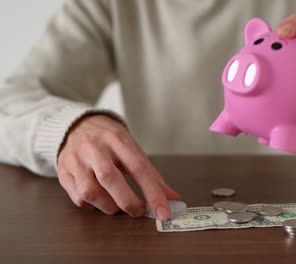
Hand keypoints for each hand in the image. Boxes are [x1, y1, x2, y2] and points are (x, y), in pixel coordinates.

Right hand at [57, 115, 180, 219]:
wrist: (76, 125)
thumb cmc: (110, 141)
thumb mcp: (132, 149)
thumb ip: (152, 175)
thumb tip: (172, 199)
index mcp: (118, 138)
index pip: (139, 168)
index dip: (153, 193)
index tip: (164, 212)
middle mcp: (94, 148)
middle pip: (111, 179)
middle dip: (129, 202)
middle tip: (139, 211)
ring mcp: (76, 160)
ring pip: (90, 192)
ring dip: (109, 206)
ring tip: (118, 205)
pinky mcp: (63, 172)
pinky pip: (78, 198)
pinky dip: (93, 205)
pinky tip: (100, 198)